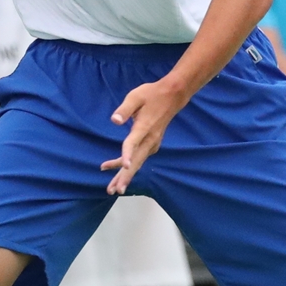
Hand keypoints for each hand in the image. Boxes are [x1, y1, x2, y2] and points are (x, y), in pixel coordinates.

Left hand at [103, 78, 189, 193]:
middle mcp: (150, 139)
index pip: (134, 142)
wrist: (172, 96)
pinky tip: (119, 171)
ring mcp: (152, 143)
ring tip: (112, 188)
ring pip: (138, 163)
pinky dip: (129, 166)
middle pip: (136, 161)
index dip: (128, 154)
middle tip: (114, 191)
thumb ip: (124, 109)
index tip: (125, 166)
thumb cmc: (151, 94)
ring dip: (125, 176)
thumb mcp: (135, 96)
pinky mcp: (152, 144)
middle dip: (124, 177)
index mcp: (144, 127)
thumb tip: (114, 121)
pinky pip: (139, 158)